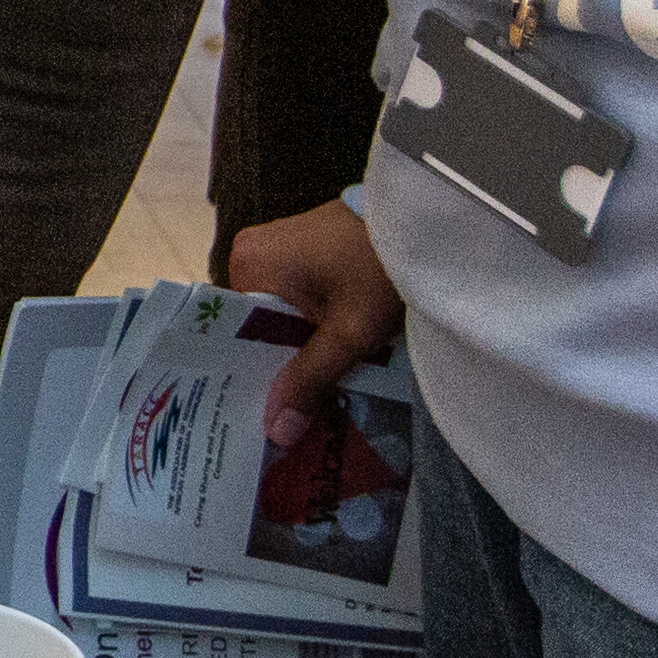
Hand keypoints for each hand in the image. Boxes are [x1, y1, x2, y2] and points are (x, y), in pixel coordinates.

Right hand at [228, 204, 405, 444]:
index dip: (246, 373)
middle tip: (287, 417)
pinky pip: (296, 300)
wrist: (426, 224)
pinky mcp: (305, 250)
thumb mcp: (348, 333)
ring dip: (297, 349)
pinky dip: (311, 327)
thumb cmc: (379, 270)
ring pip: (279, 316)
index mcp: (247, 264)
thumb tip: (276, 434)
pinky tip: (328, 357)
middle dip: (276, 366)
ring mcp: (279, 248)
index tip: (256, 414)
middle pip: (256, 326)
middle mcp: (252, 252)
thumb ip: (310, 381)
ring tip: (309, 395)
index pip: (231, 332)